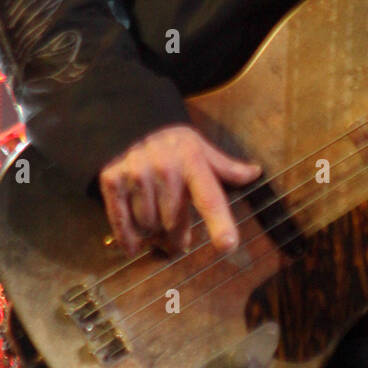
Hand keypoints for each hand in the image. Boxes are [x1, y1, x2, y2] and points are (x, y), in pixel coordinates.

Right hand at [98, 125, 260, 257]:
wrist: (129, 122)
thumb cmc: (172, 143)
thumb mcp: (199, 148)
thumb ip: (225, 166)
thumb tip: (255, 172)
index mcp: (191, 161)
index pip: (209, 198)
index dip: (220, 223)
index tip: (228, 246)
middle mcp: (164, 167)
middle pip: (174, 224)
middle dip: (178, 234)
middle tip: (180, 235)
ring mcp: (136, 174)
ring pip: (149, 227)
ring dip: (153, 232)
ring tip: (155, 219)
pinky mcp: (112, 181)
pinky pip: (123, 225)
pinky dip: (129, 239)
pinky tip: (134, 244)